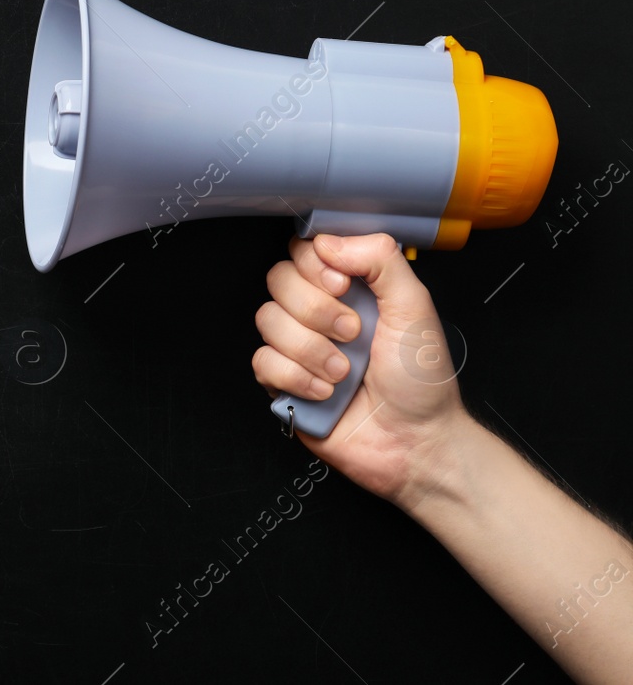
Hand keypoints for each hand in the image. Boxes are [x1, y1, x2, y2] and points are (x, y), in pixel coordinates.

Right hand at [251, 233, 471, 506]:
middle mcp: (320, 313)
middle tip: (353, 332)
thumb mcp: (415, 308)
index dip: (314, 263)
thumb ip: (380, 260)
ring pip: (267, 320)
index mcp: (350, 288)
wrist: (416, 444)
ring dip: (311, 349)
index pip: (304, 250)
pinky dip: (297, 378)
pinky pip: (262, 362)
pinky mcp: (283, 382)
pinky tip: (325, 391)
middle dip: (316, 310)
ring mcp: (298, 347)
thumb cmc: (422, 382)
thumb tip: (328, 241)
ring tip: (344, 371)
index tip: (342, 284)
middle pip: (278, 279)